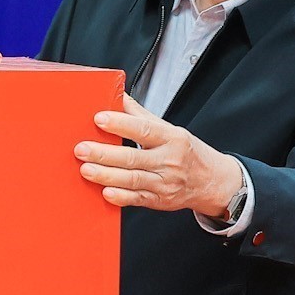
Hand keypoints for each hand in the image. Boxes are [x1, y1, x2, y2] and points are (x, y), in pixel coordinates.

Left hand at [75, 94, 244, 216]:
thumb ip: (139, 115)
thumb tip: (116, 94)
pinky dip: (122, 197)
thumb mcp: (168, 129)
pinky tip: (106, 192)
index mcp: (171, 138)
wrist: (212, 181)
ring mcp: (165, 182)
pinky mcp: (160, 200)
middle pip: (133, 156)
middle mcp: (169, 160)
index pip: (144, 129)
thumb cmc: (186, 151)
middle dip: (105, 153)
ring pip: (133, 179)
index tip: (99, 118)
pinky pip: (138, 199)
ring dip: (107, 175)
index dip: (120, 124)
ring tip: (86, 169)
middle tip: (81, 148)